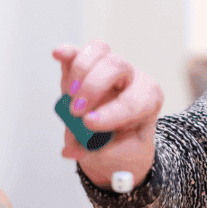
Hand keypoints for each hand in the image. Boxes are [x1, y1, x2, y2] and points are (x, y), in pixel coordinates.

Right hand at [53, 41, 162, 189]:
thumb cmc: (121, 147)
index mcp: (148, 100)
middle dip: (93, 87)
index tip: (89, 123)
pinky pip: (78, 52)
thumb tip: (72, 150)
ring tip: (70, 96)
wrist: (115, 143)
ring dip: (80, 72)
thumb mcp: (118, 156)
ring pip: (99, 51)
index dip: (111, 112)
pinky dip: (68, 53)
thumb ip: (97, 150)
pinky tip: (58, 55)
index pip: (133, 100)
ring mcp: (109, 69)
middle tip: (77, 111)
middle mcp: (132, 78)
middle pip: (117, 66)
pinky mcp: (87, 66)